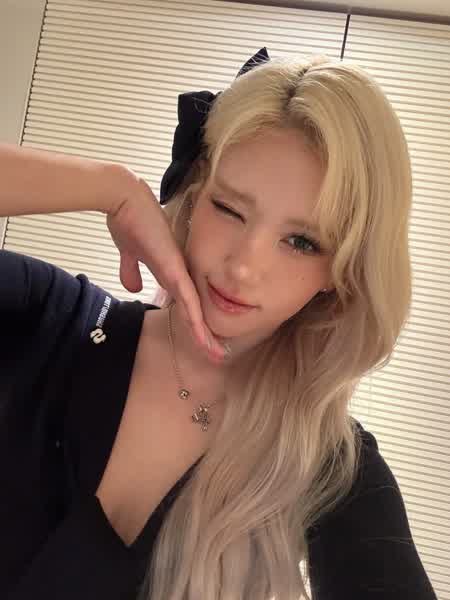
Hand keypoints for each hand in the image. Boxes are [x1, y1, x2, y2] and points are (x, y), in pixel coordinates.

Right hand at [106, 172, 226, 361]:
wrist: (125, 199)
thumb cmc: (129, 221)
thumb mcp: (129, 253)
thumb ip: (131, 271)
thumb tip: (133, 289)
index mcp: (170, 272)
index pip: (186, 304)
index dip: (194, 323)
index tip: (202, 340)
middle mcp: (179, 275)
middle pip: (195, 311)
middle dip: (205, 335)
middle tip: (217, 354)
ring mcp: (178, 273)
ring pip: (196, 311)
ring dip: (205, 334)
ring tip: (217, 354)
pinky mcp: (174, 269)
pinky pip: (188, 300)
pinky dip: (196, 321)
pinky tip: (204, 337)